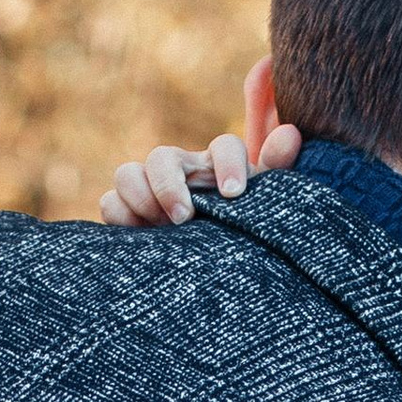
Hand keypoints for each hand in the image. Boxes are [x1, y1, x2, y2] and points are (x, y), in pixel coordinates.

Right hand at [97, 116, 301, 226]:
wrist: (213, 266)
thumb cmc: (244, 227)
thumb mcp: (265, 204)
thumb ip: (277, 171)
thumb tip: (291, 135)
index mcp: (220, 166)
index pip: (224, 147)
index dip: (227, 163)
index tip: (234, 194)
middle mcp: (181, 172)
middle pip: (162, 157)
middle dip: (169, 185)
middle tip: (185, 217)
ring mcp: (149, 192)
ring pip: (127, 173)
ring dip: (140, 197)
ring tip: (161, 227)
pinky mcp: (126, 213)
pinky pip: (110, 203)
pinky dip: (120, 216)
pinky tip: (141, 238)